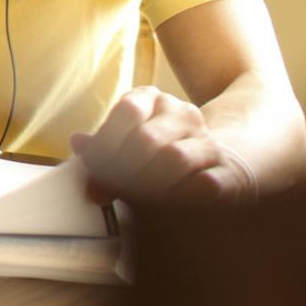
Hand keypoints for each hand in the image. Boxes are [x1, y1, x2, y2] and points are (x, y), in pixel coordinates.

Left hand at [70, 86, 256, 203]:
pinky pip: (203, 184)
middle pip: (146, 138)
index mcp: (151, 99)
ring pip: (174, 158)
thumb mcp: (121, 145)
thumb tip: (78, 142)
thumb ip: (99, 148)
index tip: (93, 170)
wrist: (208, 165)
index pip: (127, 111)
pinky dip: (179, 197)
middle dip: (121, 170)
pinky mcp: (227, 171)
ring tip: (132, 198)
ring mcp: (207, 141)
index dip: (106, 143)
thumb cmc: (151, 156)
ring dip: (147, 184)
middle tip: (106, 191)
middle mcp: (182, 114)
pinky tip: (164, 206)